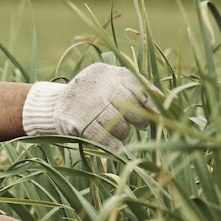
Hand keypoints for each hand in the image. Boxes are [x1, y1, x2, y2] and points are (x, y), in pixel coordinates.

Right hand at [21, 63, 151, 151]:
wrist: (55, 104)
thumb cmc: (92, 94)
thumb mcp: (111, 81)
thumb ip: (134, 87)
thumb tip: (165, 101)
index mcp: (113, 73)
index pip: (142, 90)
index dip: (153, 105)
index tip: (160, 115)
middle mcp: (103, 87)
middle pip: (134, 109)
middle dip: (140, 120)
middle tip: (139, 125)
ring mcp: (91, 105)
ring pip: (121, 126)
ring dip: (124, 133)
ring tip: (117, 130)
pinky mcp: (81, 122)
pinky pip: (106, 139)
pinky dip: (113, 145)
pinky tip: (115, 146)